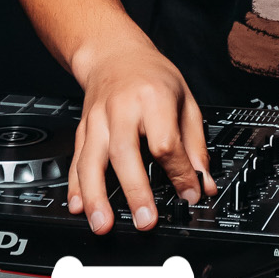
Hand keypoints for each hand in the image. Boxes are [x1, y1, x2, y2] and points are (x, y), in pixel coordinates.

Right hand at [67, 37, 217, 233]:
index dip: (179, 172)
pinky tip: (78, 206)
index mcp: (153, 98)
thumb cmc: (152, 76)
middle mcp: (121, 109)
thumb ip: (195, 145)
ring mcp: (97, 119)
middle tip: (146, 220)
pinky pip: (76, 160)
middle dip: (135, 191)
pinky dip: (76, 186)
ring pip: (92, 160)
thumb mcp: (185, 101)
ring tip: (102, 223)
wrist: (113, 53)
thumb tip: (202, 183)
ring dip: (96, 196)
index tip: (189, 193)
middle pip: (125, 152)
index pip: (165, 142)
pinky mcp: (83, 129)